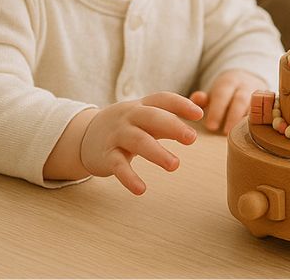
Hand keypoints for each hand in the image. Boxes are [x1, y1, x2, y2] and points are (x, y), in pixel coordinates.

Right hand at [79, 92, 203, 194]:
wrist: (85, 136)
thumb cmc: (128, 126)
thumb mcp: (146, 117)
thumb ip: (171, 115)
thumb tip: (204, 110)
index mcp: (143, 105)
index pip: (163, 99)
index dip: (181, 104)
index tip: (199, 114)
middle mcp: (129, 117)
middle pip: (152, 117)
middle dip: (173, 126)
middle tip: (192, 138)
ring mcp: (116, 135)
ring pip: (138, 141)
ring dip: (157, 153)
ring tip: (175, 165)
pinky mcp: (106, 155)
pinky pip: (118, 166)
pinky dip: (129, 177)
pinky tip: (141, 189)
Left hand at [190, 69, 266, 134]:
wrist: (249, 80)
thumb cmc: (227, 92)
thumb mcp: (215, 92)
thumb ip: (204, 98)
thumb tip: (196, 98)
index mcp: (230, 82)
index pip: (222, 94)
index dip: (217, 110)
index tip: (211, 127)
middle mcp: (246, 86)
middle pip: (241, 100)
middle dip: (233, 116)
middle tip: (226, 133)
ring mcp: (260, 95)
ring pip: (257, 105)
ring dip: (250, 121)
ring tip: (243, 136)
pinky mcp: (270, 103)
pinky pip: (269, 112)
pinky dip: (264, 122)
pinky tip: (259, 134)